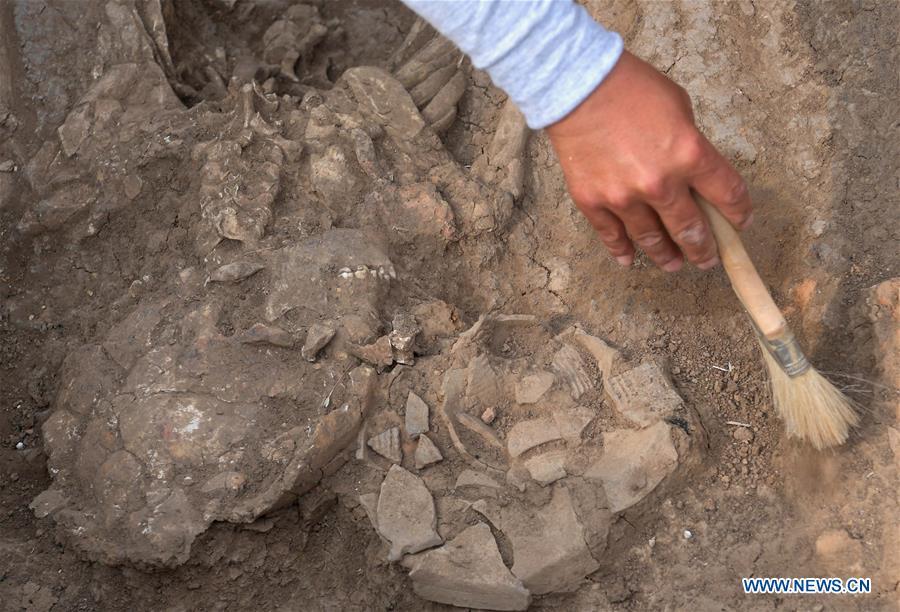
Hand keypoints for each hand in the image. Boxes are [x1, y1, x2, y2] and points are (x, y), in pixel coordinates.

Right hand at [546, 51, 752, 270]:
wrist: (578, 87)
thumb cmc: (631, 88)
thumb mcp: (679, 107)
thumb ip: (689, 145)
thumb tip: (692, 173)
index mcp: (690, 155)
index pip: (728, 195)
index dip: (739, 214)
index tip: (741, 223)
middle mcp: (660, 184)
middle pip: (690, 229)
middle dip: (704, 248)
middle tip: (708, 259)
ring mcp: (623, 198)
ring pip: (651, 239)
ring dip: (666, 256)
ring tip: (674, 264)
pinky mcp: (593, 202)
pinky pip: (611, 236)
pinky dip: (622, 250)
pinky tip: (630, 260)